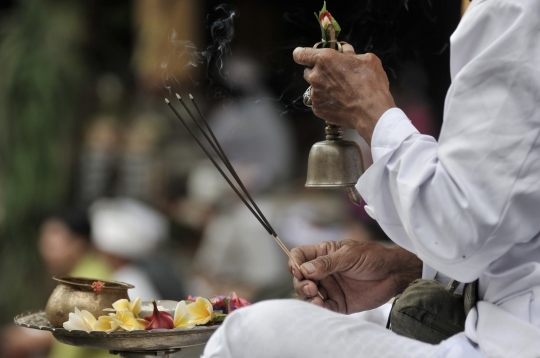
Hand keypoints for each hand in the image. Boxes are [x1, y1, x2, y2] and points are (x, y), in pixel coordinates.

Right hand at [288, 240, 421, 313]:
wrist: (394, 274)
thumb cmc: (373, 257)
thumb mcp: (349, 255)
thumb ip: (327, 263)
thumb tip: (305, 269)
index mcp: (323, 254)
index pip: (300, 256)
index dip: (294, 262)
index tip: (297, 270)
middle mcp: (323, 271)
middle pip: (300, 277)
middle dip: (300, 283)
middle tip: (310, 286)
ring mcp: (330, 287)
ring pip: (308, 294)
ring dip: (307, 296)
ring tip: (315, 296)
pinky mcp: (338, 302)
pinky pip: (323, 307)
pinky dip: (319, 307)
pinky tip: (321, 304)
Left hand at [293, 45, 394, 144]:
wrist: (371, 112)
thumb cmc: (370, 85)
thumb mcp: (367, 60)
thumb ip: (351, 54)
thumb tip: (346, 51)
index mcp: (325, 59)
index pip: (300, 54)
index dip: (302, 54)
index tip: (304, 56)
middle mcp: (316, 76)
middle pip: (308, 71)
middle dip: (318, 71)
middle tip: (334, 75)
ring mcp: (315, 94)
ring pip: (314, 88)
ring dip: (323, 87)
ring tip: (340, 92)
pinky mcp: (318, 109)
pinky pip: (318, 102)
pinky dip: (326, 101)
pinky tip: (340, 102)